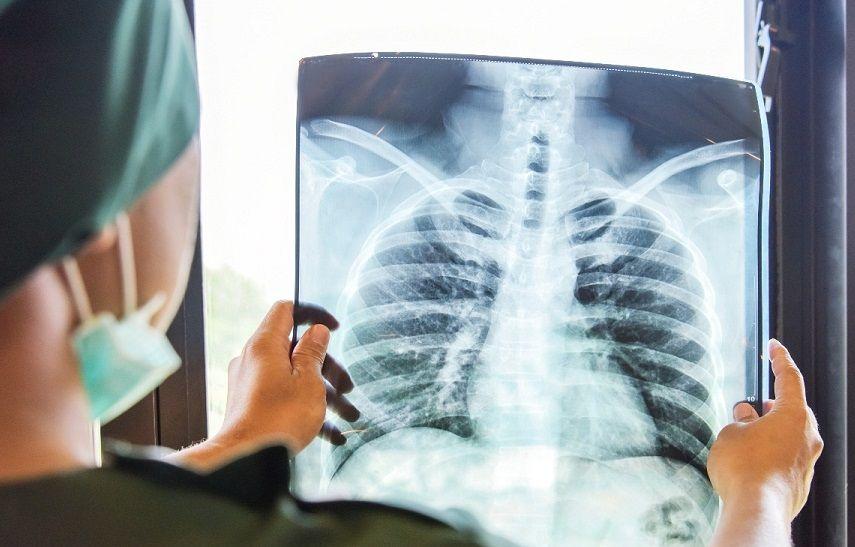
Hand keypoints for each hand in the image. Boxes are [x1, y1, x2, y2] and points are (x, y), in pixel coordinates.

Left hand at [168, 300, 357, 468]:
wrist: (245, 460)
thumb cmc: (278, 420)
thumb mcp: (308, 381)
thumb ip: (313, 352)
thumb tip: (317, 331)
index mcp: (265, 345)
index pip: (287, 310)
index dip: (313, 314)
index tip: (333, 328)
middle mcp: (253, 359)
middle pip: (294, 349)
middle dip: (326, 367)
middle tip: (348, 386)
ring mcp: (249, 383)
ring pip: (292, 377)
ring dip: (323, 393)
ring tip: (348, 415)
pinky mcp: (250, 405)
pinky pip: (282, 397)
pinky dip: (306, 408)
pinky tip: (332, 433)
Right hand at [707, 339, 822, 519]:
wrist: (756, 511)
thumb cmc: (744, 467)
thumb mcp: (732, 432)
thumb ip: (741, 418)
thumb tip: (747, 413)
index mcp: (794, 416)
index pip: (790, 378)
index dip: (780, 359)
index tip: (775, 346)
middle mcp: (807, 436)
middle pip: (793, 410)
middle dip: (772, 404)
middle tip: (752, 406)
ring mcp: (807, 461)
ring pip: (790, 435)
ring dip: (770, 430)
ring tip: (745, 435)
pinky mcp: (800, 482)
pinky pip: (786, 457)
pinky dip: (770, 452)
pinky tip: (750, 460)